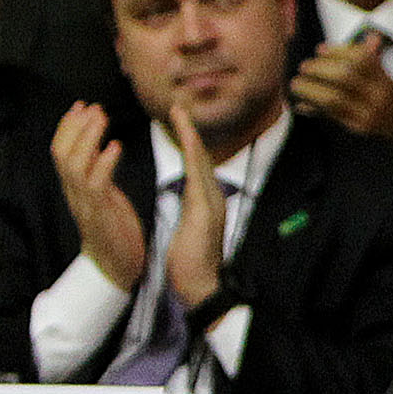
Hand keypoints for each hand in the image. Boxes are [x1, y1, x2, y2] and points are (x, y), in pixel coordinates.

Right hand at [49, 102, 148, 290]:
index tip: (81, 105)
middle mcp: (73, 193)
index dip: (69, 127)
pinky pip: (96, 184)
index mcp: (74, 188)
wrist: (117, 267)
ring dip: (87, 138)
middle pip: (61, 153)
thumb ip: (99, 173)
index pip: (62, 151)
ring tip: (101, 117)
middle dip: (75, 126)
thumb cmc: (115, 230)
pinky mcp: (99, 214)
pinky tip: (115, 147)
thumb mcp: (105, 196)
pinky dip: (104, 163)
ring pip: (74, 164)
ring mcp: (83, 204)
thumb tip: (100, 146)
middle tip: (92, 106)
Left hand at [157, 96, 228, 313]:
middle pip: (202, 158)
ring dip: (191, 135)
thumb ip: (191, 214)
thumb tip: (189, 203)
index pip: (197, 168)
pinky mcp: (205, 210)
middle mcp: (214, 199)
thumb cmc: (193, 265)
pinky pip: (198, 176)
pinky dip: (193, 155)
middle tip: (179, 107)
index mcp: (207, 203)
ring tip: (181, 113)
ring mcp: (212, 203)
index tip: (178, 124)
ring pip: (201, 162)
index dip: (188, 144)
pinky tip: (187, 139)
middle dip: (190, 131)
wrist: (202, 286)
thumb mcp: (190, 232)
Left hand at [287, 35, 392, 149]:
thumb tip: (371, 37)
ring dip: (310, 89)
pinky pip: (330, 116)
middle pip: (346, 76)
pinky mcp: (358, 130)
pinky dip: (313, 108)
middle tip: (304, 67)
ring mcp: (369, 115)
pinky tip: (302, 104)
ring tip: (296, 84)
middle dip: (320, 69)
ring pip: (334, 98)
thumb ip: (378, 63)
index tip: (321, 50)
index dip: (338, 51)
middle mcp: (380, 97)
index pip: (363, 59)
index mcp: (387, 82)